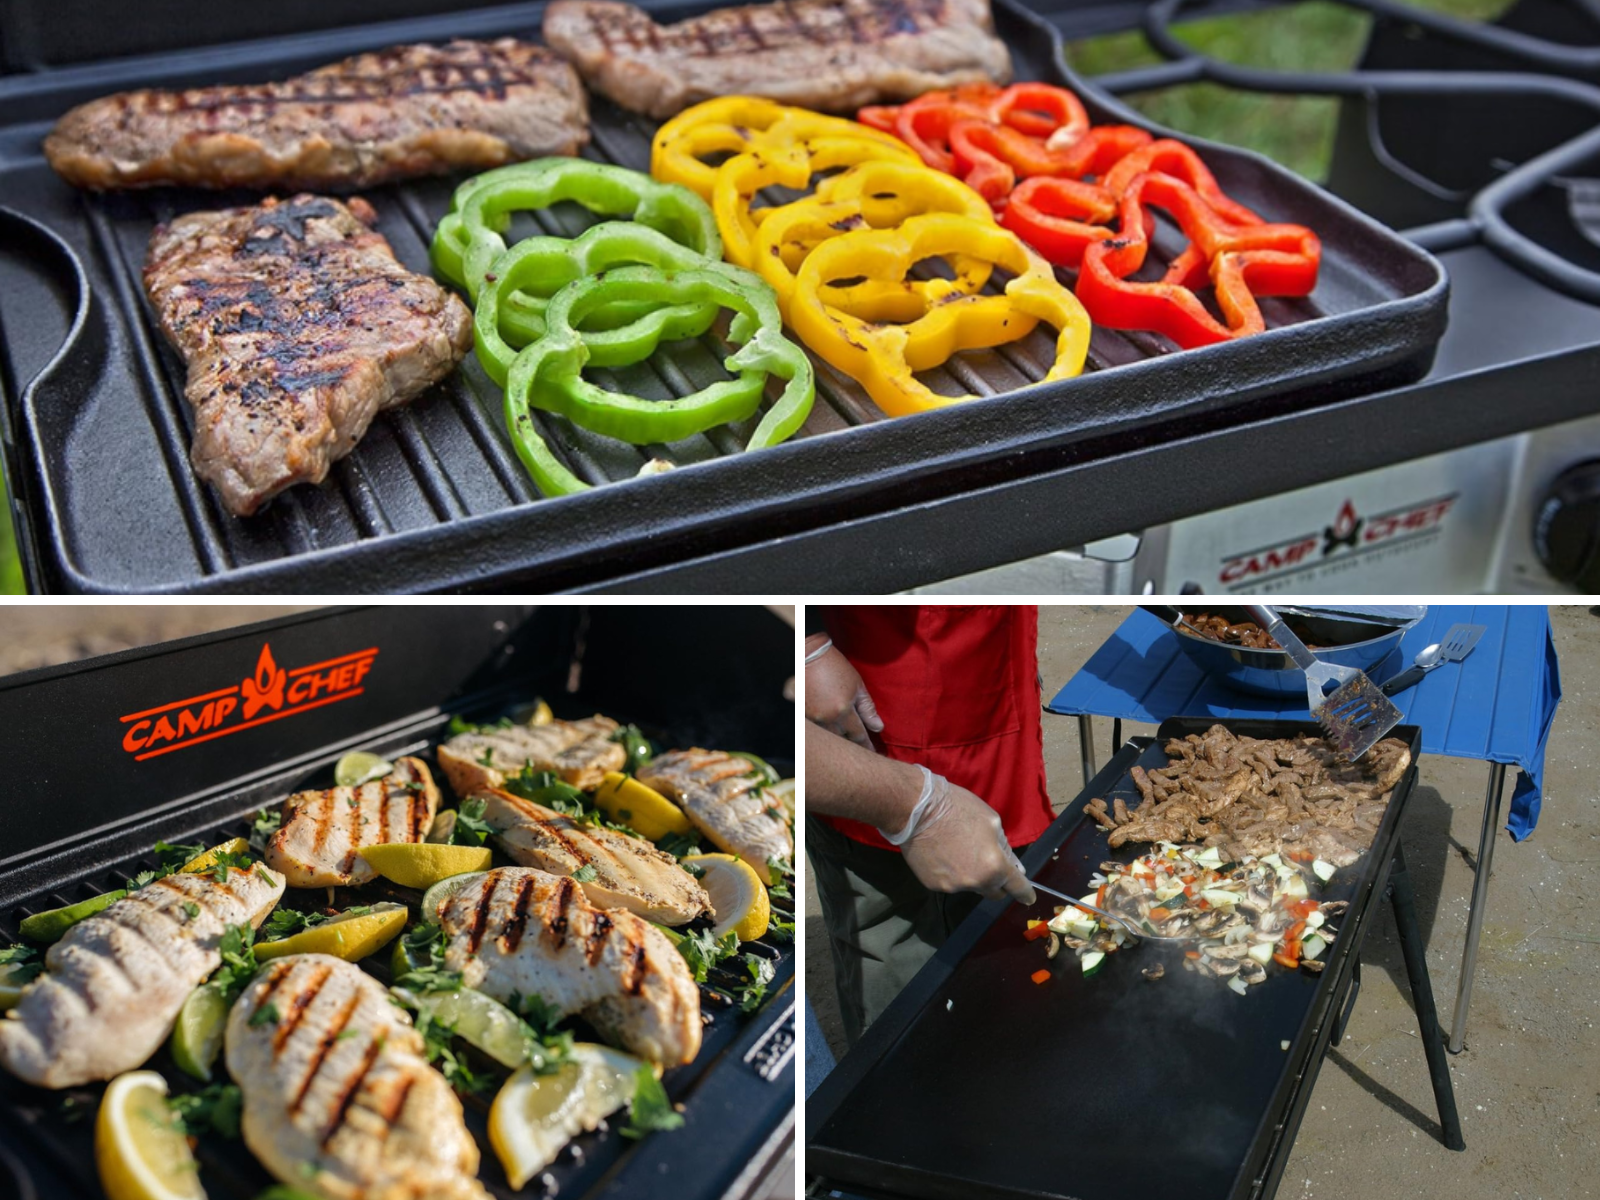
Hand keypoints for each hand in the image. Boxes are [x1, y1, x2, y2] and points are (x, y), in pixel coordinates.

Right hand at [804, 634, 882, 748]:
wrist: (809, 655)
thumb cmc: (835, 667)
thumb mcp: (857, 685)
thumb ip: (868, 708)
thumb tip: (878, 728)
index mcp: (843, 710)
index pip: (858, 735)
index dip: (866, 745)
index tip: (872, 753)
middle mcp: (826, 718)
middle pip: (842, 740)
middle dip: (851, 745)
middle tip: (861, 751)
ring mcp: (811, 717)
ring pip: (827, 736)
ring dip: (837, 738)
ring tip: (845, 743)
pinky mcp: (800, 714)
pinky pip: (815, 729)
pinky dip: (823, 731)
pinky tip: (828, 729)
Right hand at [897, 773, 1035, 904]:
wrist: (915, 809)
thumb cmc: (957, 808)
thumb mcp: (991, 820)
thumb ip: (1004, 847)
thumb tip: (1012, 865)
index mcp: (994, 866)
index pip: (1017, 888)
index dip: (1025, 893)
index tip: (1028, 897)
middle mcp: (975, 882)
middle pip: (994, 892)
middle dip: (997, 882)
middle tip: (990, 863)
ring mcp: (952, 886)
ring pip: (970, 886)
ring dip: (971, 874)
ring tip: (959, 850)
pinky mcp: (933, 885)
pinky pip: (950, 883)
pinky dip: (951, 873)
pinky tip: (943, 853)